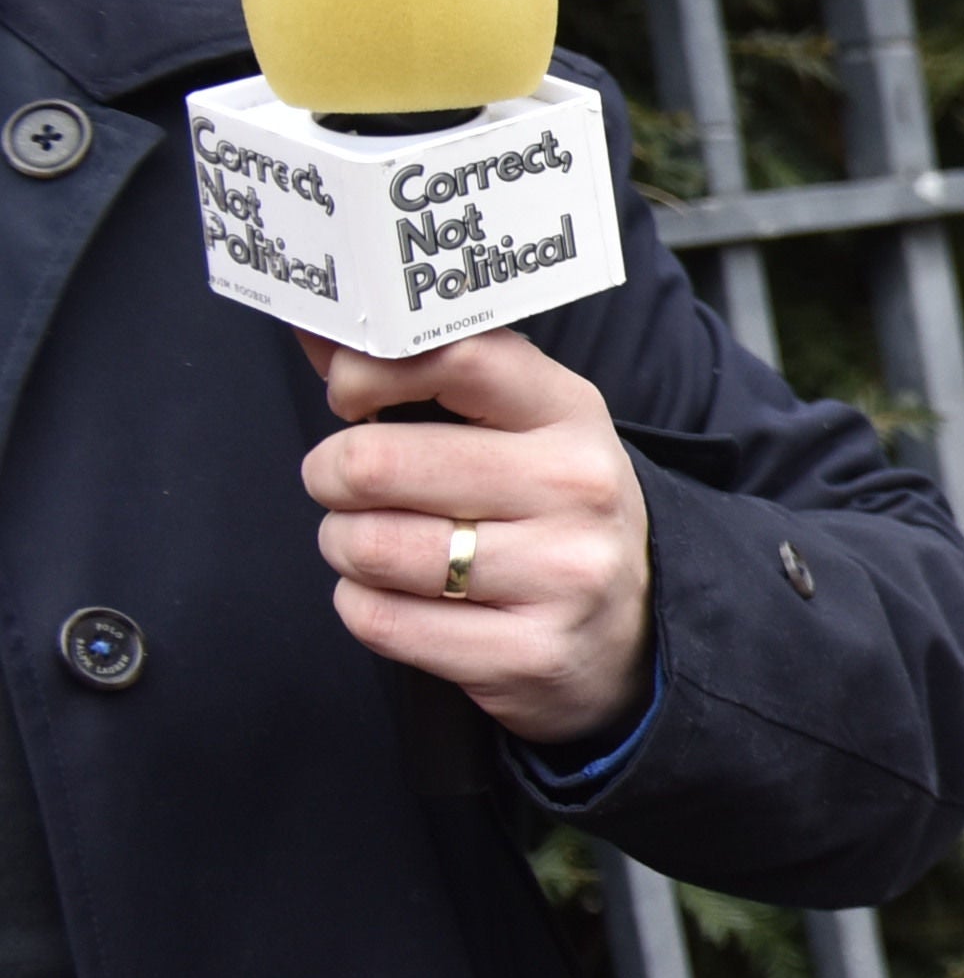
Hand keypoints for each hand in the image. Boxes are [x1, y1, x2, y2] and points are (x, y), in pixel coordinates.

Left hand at [298, 329, 654, 750]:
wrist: (631, 629)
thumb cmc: (545, 510)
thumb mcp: (516, 426)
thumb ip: (420, 372)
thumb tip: (317, 324)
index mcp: (570, 413)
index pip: (453, 358)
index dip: (366, 373)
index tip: (351, 398)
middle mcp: (577, 488)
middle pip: (376, 464)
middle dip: (333, 478)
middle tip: (349, 488)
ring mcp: (561, 575)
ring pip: (370, 547)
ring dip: (345, 547)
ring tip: (379, 546)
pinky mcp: (528, 653)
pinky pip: (379, 621)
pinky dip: (365, 608)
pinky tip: (404, 600)